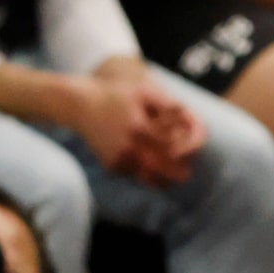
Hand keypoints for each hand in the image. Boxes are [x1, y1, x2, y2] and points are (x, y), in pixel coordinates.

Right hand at [71, 64, 203, 185]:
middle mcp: (129, 148)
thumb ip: (170, 107)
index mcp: (140, 129)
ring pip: (150, 179)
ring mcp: (119, 160)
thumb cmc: (117, 95)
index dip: (186, 151)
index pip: (173, 149)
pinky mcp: (111, 166)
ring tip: (174, 176)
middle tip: (187, 173)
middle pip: (164, 172)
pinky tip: (148, 164)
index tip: (192, 152)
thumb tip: (191, 120)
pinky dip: (145, 173)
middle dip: (179, 172)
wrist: (81, 106)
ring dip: (164, 178)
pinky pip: (135, 175)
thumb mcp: (145, 93)